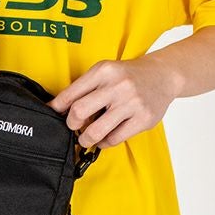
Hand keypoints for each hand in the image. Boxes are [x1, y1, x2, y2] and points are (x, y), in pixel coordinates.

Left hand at [47, 54, 180, 148]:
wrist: (163, 75)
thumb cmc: (128, 75)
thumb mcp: (105, 72)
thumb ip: (84, 87)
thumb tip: (58, 108)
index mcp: (103, 71)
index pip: (70, 94)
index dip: (56, 108)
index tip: (52, 115)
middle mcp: (117, 85)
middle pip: (79, 112)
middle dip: (71, 124)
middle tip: (74, 126)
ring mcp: (131, 103)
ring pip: (96, 131)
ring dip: (85, 139)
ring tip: (86, 137)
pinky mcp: (143, 119)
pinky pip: (114, 139)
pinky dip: (104, 142)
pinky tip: (104, 137)